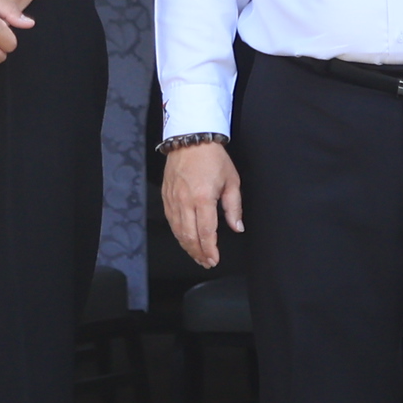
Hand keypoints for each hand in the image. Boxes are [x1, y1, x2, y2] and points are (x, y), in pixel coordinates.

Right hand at [163, 139, 243, 268]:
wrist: (190, 139)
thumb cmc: (212, 158)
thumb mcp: (231, 181)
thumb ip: (234, 207)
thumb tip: (237, 227)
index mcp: (203, 198)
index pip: (206, 232)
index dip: (210, 249)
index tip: (214, 260)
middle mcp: (185, 202)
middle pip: (189, 236)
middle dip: (198, 253)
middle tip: (206, 262)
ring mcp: (173, 200)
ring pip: (178, 231)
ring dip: (187, 246)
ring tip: (197, 255)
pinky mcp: (166, 197)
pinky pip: (171, 221)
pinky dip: (178, 234)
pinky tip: (185, 240)